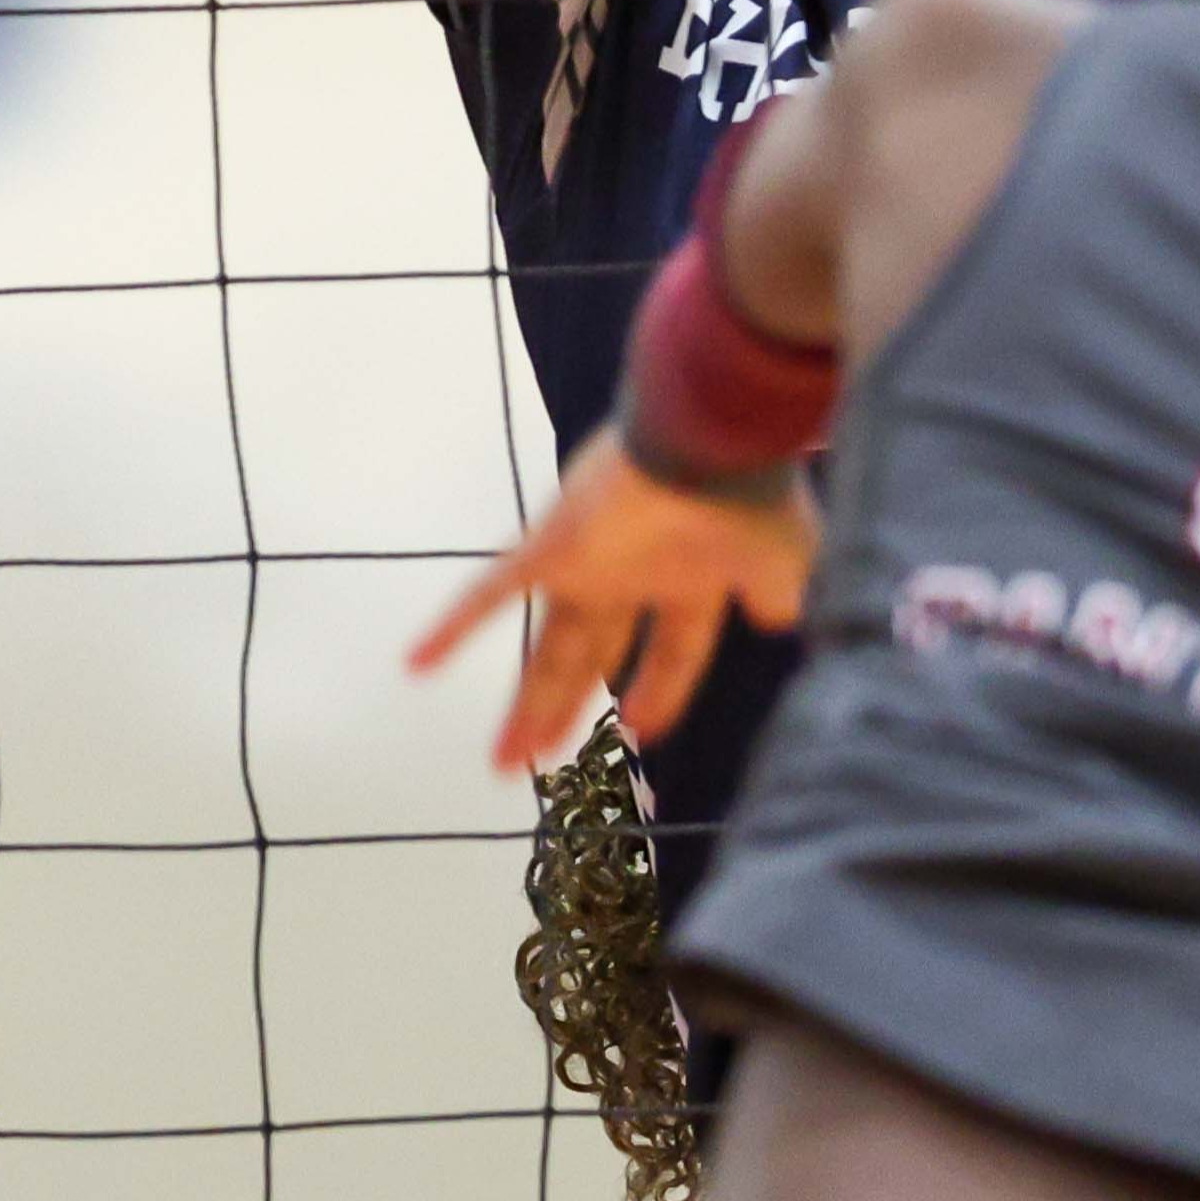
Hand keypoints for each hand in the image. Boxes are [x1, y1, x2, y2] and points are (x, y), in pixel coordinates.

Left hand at [410, 431, 819, 774]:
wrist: (710, 439)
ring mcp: (588, 562)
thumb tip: (778, 620)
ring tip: (504, 761)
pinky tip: (416, 665)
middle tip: (541, 761)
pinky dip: (454, 628)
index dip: (657, 692)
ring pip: (547, 645)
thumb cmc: (750, 502)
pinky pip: (490, 593)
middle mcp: (633, 573)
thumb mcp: (783, 563)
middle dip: (568, 709)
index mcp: (690, 578)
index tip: (642, 734)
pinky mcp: (551, 548)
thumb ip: (774, 596)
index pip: (672, 650)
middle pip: (591, 656)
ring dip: (527, 703)